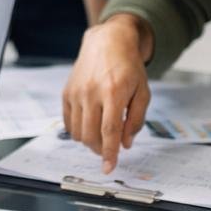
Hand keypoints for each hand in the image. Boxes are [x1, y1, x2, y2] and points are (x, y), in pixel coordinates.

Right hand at [62, 15, 150, 172]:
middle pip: (91, 135)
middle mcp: (92, 92)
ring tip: (101, 134)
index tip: (109, 168)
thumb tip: (126, 144)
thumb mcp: (143, 91)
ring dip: (90, 141)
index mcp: (114, 92)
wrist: (108, 42)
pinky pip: (68, 122)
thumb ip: (136, 120)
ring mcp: (77, 92)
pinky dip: (78, 131)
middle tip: (110, 148)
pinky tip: (89, 126)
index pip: (109, 130)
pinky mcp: (67, 92)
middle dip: (100, 149)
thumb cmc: (129, 67)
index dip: (109, 153)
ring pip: (78, 132)